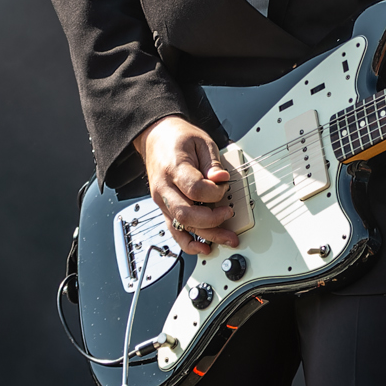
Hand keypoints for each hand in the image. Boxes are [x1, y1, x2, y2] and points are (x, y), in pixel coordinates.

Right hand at [137, 115, 239, 255]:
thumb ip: (213, 163)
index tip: (224, 186)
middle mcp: (165, 189)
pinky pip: (174, 231)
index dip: (215, 193)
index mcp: (174, 169)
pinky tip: (204, 247)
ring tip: (227, 239)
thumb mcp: (202, 142)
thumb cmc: (179, 139)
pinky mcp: (165, 208)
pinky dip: (189, 243)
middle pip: (187, 214)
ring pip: (182, 227)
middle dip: (212, 220)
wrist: (156, 137)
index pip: (196, 190)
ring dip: (206, 236)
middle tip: (229, 214)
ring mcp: (162, 201)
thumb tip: (222, 180)